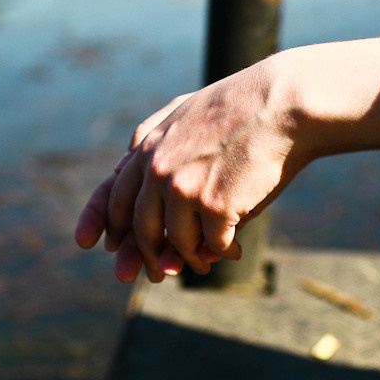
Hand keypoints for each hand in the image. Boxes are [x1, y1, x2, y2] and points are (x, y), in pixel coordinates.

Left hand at [75, 37, 379, 281]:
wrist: (283, 105)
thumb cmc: (243, 111)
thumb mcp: (186, 112)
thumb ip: (156, 137)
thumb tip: (131, 158)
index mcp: (148, 146)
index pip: (113, 192)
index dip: (103, 222)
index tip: (96, 245)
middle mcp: (157, 168)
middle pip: (139, 227)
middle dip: (146, 257)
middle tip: (157, 274)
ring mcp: (182, 187)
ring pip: (175, 242)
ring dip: (190, 259)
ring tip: (204, 262)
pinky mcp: (213, 205)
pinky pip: (211, 245)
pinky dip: (222, 252)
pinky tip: (235, 249)